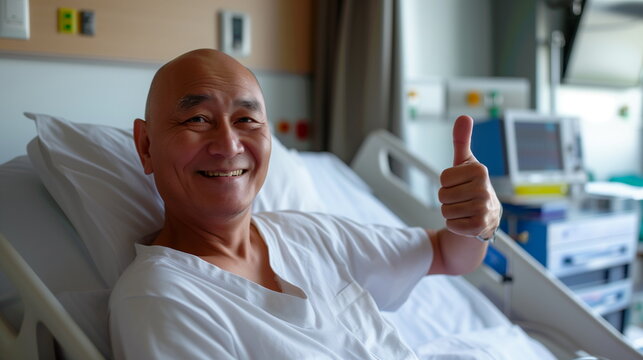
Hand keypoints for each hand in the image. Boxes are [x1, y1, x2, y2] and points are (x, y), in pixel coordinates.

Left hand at [438, 115, 500, 238]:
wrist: (486, 217)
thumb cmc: (472, 186)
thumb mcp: (466, 163)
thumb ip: (462, 140)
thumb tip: (464, 116)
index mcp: (480, 171)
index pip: (443, 178)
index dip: (447, 182)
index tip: (460, 184)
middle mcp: (485, 189)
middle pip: (442, 195)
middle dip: (447, 199)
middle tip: (462, 199)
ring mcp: (484, 209)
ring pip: (445, 210)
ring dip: (451, 212)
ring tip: (464, 209)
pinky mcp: (479, 227)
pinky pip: (451, 225)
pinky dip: (455, 225)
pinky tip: (467, 221)